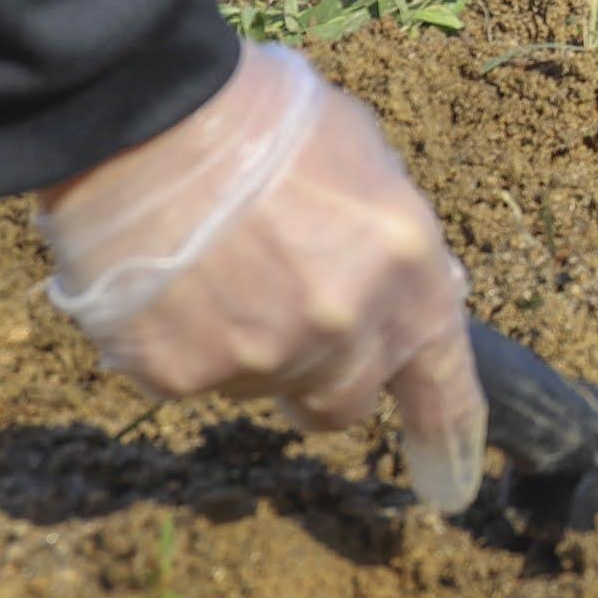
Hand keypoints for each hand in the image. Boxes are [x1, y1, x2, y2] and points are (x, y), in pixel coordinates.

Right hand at [36, 44, 485, 511]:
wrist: (147, 116)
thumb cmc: (262, 116)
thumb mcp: (366, 158)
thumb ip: (393, 238)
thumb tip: (408, 285)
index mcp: (405, 269)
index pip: (442, 378)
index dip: (447, 431)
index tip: (450, 481)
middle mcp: (343, 328)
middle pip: (343, 401)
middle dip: (326, 374)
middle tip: (288, 318)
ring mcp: (259, 359)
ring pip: (262, 386)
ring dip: (250, 348)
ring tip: (216, 267)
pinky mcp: (178, 375)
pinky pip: (189, 379)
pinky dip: (181, 344)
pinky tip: (168, 281)